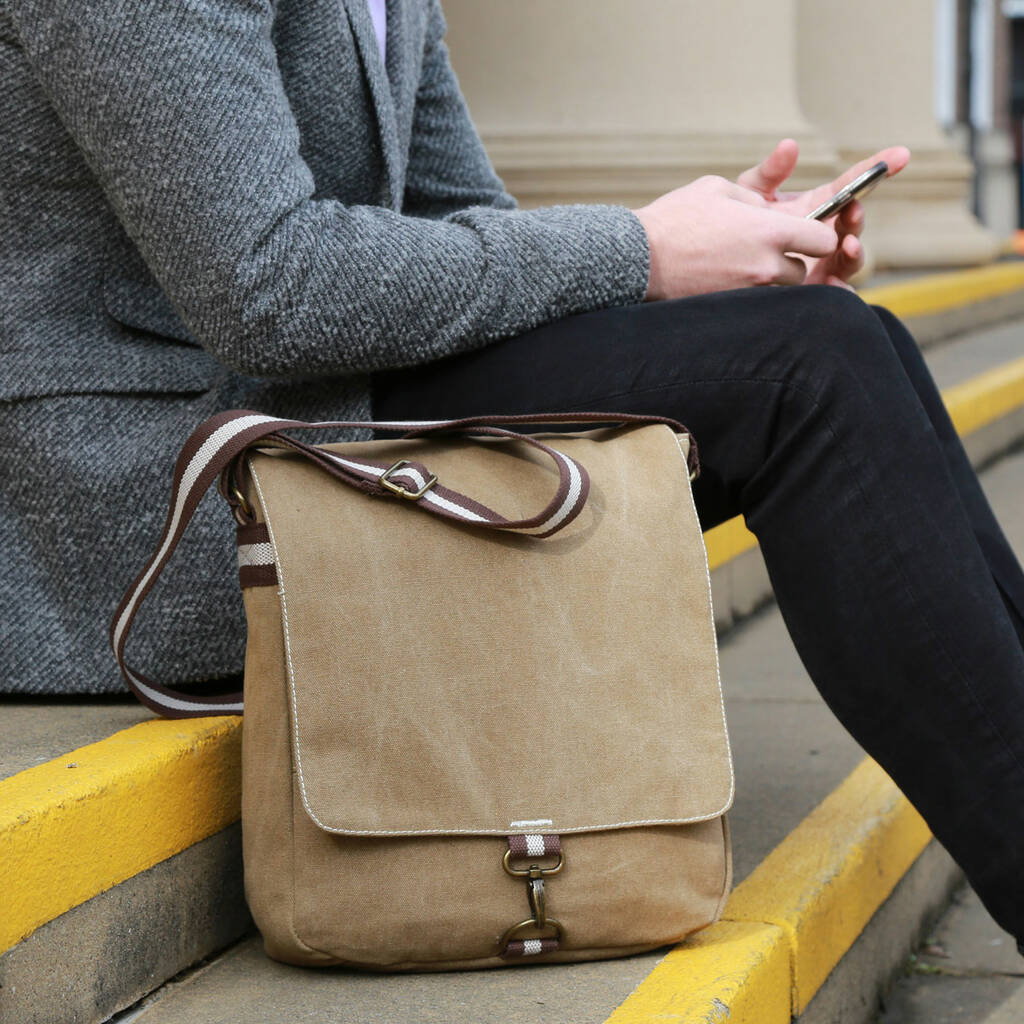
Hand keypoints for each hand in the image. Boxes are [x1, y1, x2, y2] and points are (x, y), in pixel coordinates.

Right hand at [632, 175, 837, 301]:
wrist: (639, 259)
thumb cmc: (676, 218)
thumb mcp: (718, 188)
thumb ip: (755, 197)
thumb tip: (769, 210)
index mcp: (770, 231)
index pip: (824, 241)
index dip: (819, 236)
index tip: (807, 234)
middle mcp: (766, 266)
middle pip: (803, 271)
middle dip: (791, 261)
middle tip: (766, 251)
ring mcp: (749, 293)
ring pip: (779, 290)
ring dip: (770, 280)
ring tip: (742, 266)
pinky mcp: (731, 309)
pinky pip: (755, 303)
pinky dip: (747, 294)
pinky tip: (725, 280)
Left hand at [737, 139, 910, 287]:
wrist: (720, 264)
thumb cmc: (739, 224)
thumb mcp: (752, 193)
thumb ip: (770, 172)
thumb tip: (789, 146)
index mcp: (820, 206)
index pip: (852, 186)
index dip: (876, 169)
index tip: (899, 155)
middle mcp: (827, 234)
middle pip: (853, 224)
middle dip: (857, 217)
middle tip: (852, 209)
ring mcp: (824, 263)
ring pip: (852, 258)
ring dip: (855, 251)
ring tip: (848, 243)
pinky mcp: (814, 290)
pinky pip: (835, 294)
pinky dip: (840, 292)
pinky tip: (835, 286)